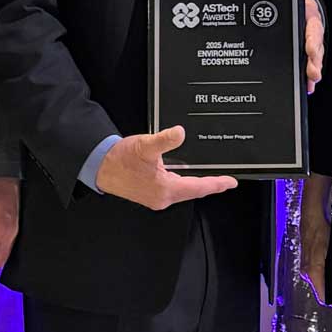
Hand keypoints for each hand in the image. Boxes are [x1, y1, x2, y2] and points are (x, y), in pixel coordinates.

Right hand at [96, 127, 237, 210]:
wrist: (100, 167)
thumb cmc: (120, 160)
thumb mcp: (145, 145)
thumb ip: (165, 140)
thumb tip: (180, 133)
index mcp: (165, 189)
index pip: (199, 187)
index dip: (217, 184)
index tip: (230, 182)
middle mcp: (163, 197)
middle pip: (193, 191)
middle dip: (209, 185)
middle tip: (224, 179)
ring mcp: (156, 197)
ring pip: (183, 190)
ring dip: (196, 184)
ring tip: (209, 176)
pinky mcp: (150, 194)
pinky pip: (173, 189)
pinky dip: (183, 182)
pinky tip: (184, 173)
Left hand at [258, 0, 323, 90]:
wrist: (300, 5)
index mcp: (307, 15)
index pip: (313, 28)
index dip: (312, 39)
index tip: (310, 48)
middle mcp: (310, 31)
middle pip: (315, 48)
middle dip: (314, 61)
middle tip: (312, 72)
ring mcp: (308, 44)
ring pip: (313, 59)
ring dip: (311, 71)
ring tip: (310, 82)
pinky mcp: (302, 54)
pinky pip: (306, 66)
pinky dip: (306, 78)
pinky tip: (305, 88)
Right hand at [298, 174, 331, 305]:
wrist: (313, 216)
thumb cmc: (321, 230)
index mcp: (312, 272)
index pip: (324, 298)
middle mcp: (307, 272)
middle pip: (322, 292)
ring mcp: (308, 267)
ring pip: (321, 283)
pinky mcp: (310, 261)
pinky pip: (319, 275)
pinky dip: (328, 276)